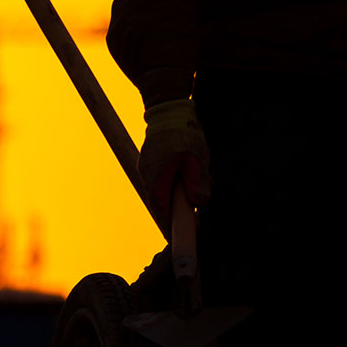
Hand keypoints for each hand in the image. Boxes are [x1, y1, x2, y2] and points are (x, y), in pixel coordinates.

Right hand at [138, 99, 211, 216]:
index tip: (177, 239)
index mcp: (157, 177)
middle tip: (196, 208)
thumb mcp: (196, 158)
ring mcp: (147, 167)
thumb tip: (197, 203)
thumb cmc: (183, 132)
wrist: (167, 107)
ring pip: (164, 189)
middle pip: (162, 201)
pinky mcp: (151, 160)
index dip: (169, 226)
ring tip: (200, 177)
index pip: (160, 211)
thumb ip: (197, 182)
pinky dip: (176, 179)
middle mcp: (147, 175)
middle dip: (180, 206)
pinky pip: (163, 177)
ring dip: (180, 190)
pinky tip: (192, 168)